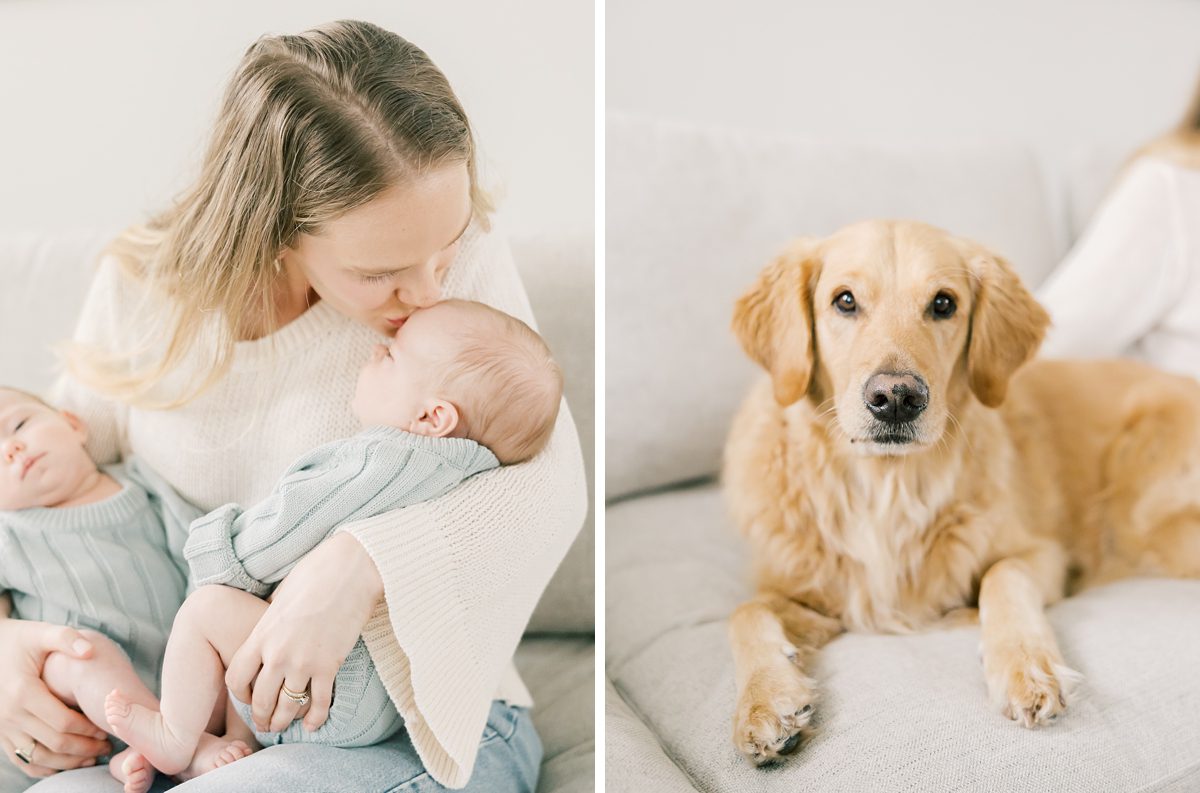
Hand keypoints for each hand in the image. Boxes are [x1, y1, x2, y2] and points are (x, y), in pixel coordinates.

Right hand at [0, 619, 109, 777]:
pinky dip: (44, 766)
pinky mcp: (0, 734)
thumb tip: (88, 651)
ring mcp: (3, 727)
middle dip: (84, 748)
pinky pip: (22, 759)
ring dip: (67, 762)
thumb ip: (65, 638)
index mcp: (23, 692)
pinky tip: (66, 762)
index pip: (62, 722)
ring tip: (92, 757)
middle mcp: (10, 715)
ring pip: (38, 757)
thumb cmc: (19, 640)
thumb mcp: (40, 632)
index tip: (107, 728)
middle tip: (107, 746)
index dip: (88, 729)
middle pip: (53, 743)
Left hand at [225, 533, 382, 733]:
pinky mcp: (329, 665)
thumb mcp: (281, 595)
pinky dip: (317, 717)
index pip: (236, 678)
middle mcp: (277, 654)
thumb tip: (271, 626)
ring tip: (282, 727)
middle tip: (264, 723)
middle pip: (260, 699)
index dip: (240, 695)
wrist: (350, 570)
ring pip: (287, 707)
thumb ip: (271, 619)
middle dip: (261, 716)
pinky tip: (314, 725)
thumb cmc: (315, 573)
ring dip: (283, 721)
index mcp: (261, 635)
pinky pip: (319, 702)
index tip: (248, 697)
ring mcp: (304, 663)